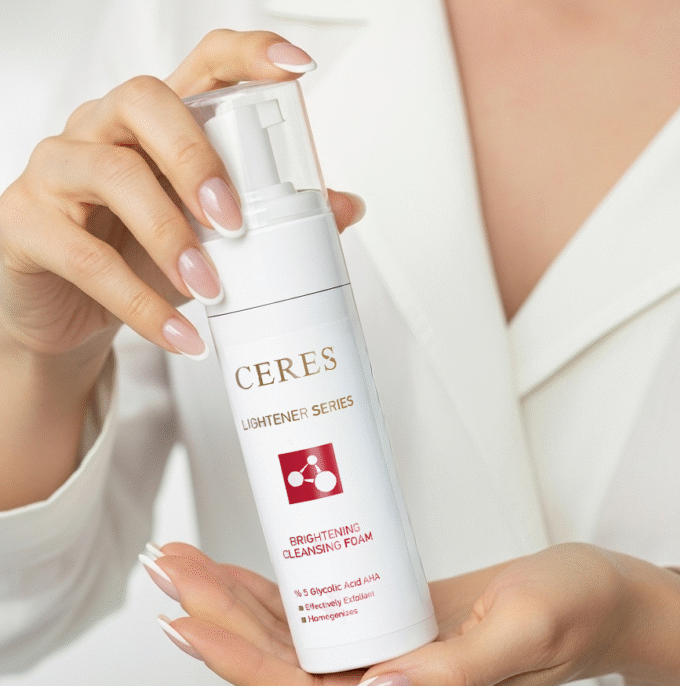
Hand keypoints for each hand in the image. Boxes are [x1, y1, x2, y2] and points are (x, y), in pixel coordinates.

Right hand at [0, 30, 362, 362]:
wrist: (70, 315)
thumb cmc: (140, 261)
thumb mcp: (211, 240)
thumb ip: (272, 220)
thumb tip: (345, 208)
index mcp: (157, 125)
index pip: (202, 65)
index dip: (249, 55)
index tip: (298, 69)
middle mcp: (103, 129)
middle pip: (148, 100)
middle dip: (197, 158)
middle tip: (234, 221)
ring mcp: (58, 169)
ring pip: (112, 174)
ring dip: (170, 236)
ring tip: (211, 289)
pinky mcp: (26, 223)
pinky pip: (85, 258)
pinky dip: (140, 303)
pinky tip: (179, 334)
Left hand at [142, 542, 665, 685]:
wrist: (598, 594)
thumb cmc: (573, 611)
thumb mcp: (520, 635)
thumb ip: (449, 675)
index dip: (240, 662)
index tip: (186, 620)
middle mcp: (390, 675)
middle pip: (284, 658)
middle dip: (217, 617)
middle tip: (168, 567)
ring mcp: (388, 643)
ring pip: (296, 632)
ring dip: (235, 600)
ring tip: (186, 563)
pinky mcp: (393, 611)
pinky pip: (324, 606)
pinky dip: (279, 589)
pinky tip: (246, 572)